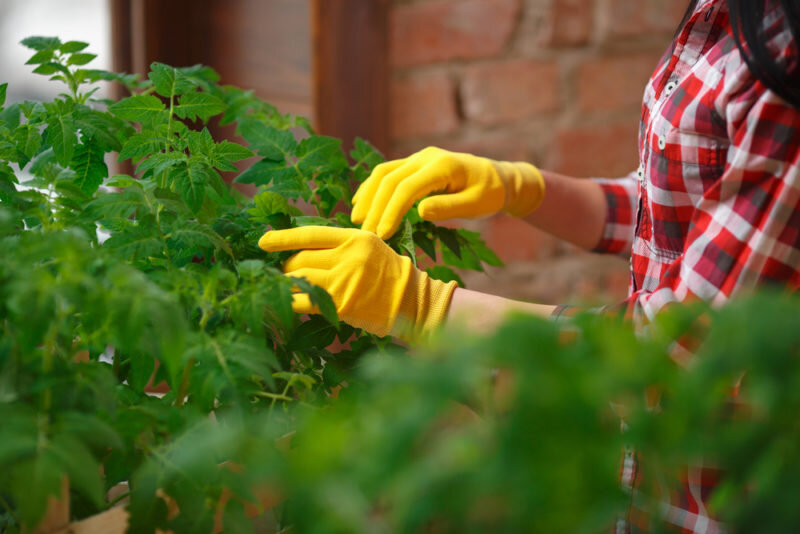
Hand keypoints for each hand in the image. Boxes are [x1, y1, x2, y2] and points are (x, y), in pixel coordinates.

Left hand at [258, 226, 457, 339]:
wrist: (412, 301)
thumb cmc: (388, 275)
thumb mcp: (370, 248)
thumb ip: (340, 246)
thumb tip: (302, 251)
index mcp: (355, 238)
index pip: (311, 234)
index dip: (284, 237)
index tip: (262, 241)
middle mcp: (348, 256)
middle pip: (301, 258)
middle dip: (286, 267)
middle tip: (282, 274)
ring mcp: (345, 280)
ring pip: (299, 278)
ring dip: (286, 285)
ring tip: (281, 288)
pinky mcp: (342, 303)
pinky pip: (305, 302)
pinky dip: (291, 303)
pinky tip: (284, 305)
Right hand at [351, 146, 544, 238]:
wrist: (497, 178)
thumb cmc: (489, 194)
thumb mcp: (476, 205)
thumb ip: (449, 207)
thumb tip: (419, 211)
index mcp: (442, 166)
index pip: (406, 188)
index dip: (391, 211)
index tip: (382, 235)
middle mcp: (426, 157)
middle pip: (389, 179)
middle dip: (375, 207)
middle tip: (366, 233)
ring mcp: (419, 157)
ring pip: (384, 172)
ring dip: (368, 196)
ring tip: (358, 220)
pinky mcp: (415, 163)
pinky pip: (388, 172)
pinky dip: (373, 188)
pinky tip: (362, 203)